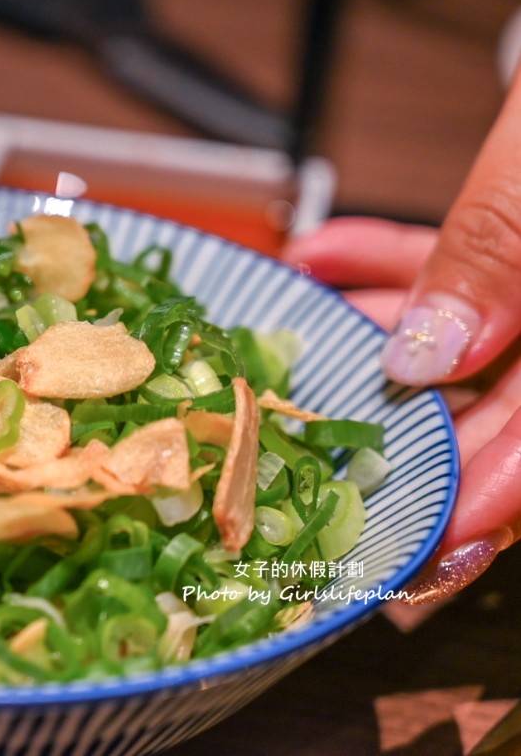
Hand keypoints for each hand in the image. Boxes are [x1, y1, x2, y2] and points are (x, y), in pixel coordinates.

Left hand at [283, 74, 520, 602]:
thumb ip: (501, 253)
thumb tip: (427, 357)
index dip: (487, 504)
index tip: (414, 543)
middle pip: (508, 412)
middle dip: (411, 438)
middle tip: (318, 474)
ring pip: (475, 342)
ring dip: (381, 343)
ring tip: (297, 350)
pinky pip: (468, 270)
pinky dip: (397, 265)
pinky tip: (322, 256)